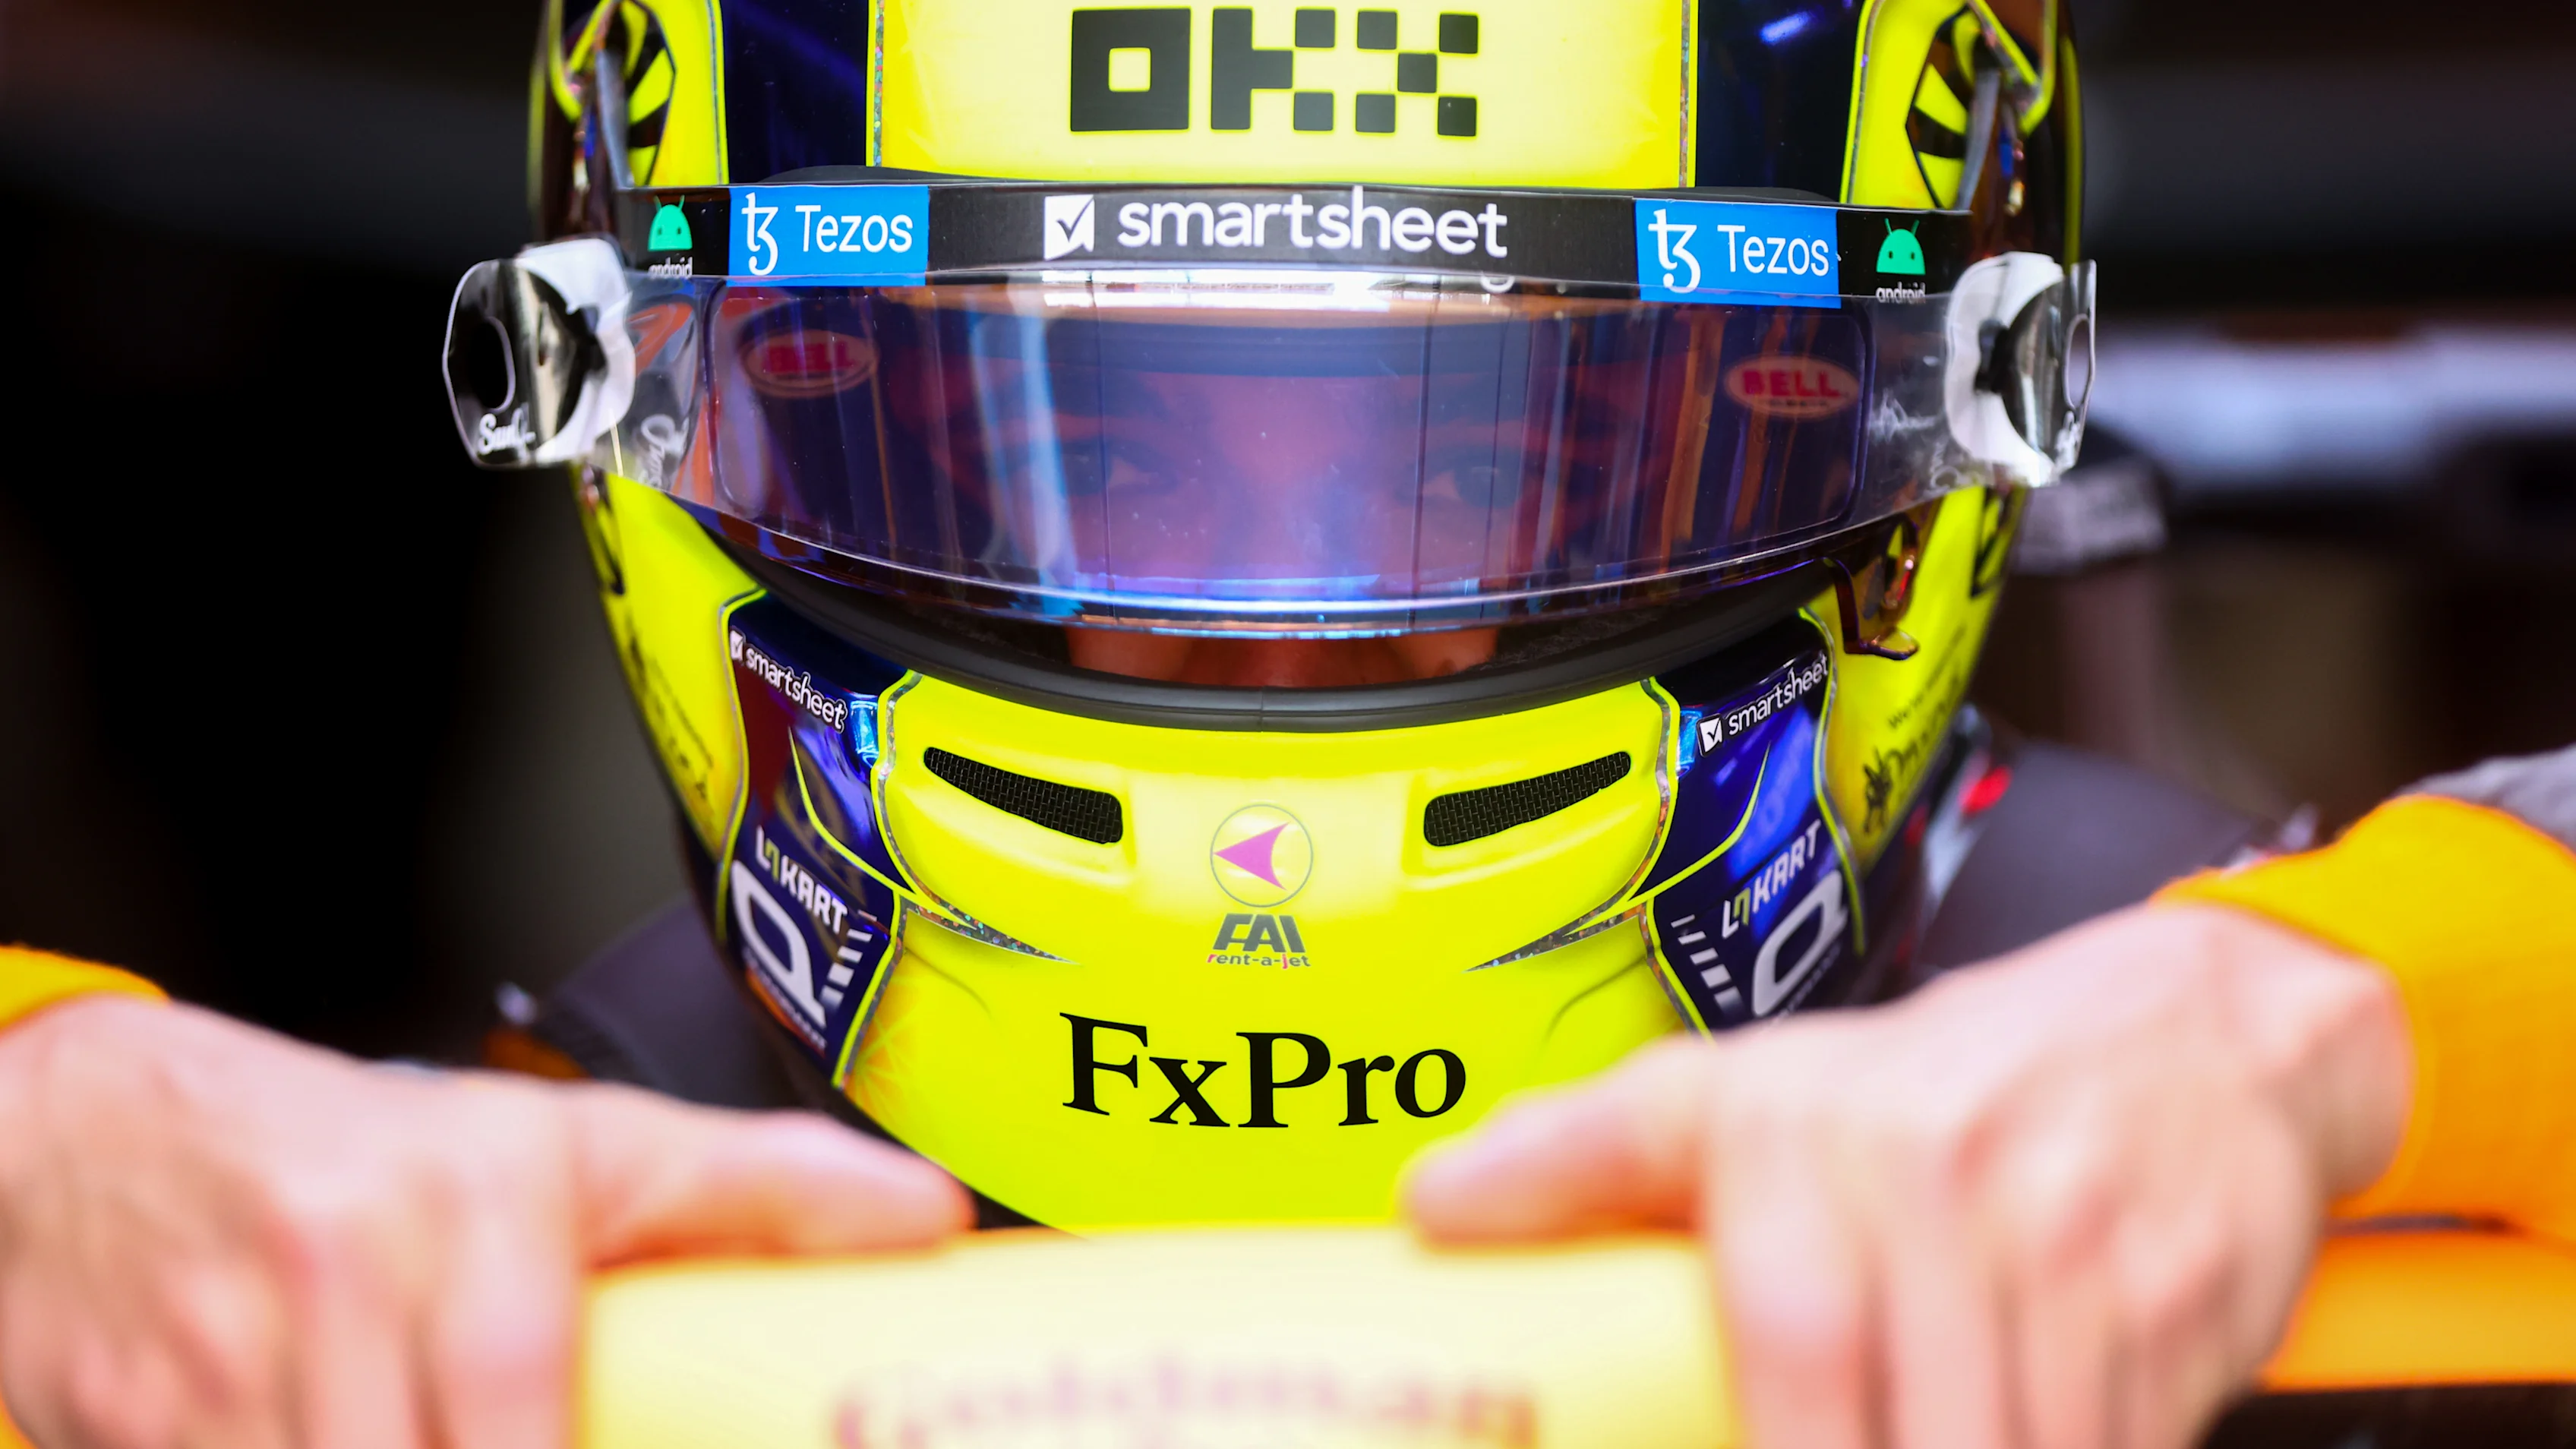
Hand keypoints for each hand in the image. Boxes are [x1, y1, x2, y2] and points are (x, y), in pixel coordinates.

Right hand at [0, 997, 967, 1448]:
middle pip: (457, 1448)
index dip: (548, 1444)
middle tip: (535, 1426)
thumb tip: (925, 1215)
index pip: (533, 1397)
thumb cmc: (370, 1156)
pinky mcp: (143, 1421)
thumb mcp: (576, 1147)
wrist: (106, 1137)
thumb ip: (754, 1187)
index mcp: (483, 1193)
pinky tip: (330, 1432)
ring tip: (437, 1421)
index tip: (596, 1440)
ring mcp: (236, 1352)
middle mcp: (356, 1261)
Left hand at [1408, 904, 2409, 1448]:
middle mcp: (1944, 1186)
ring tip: (1912, 1430)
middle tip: (1828, 1445)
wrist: (2196, 1028)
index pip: (1789, 1338)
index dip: (1779, 1443)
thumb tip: (1435, 1204)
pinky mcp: (2180, 1318)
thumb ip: (1592, 1152)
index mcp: (1811, 1135)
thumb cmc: (1944, 1081)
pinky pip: (2113, 1445)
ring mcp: (2076, 1256)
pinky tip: (2021, 1426)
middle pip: (1906, 1427)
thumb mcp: (1752, 1087)